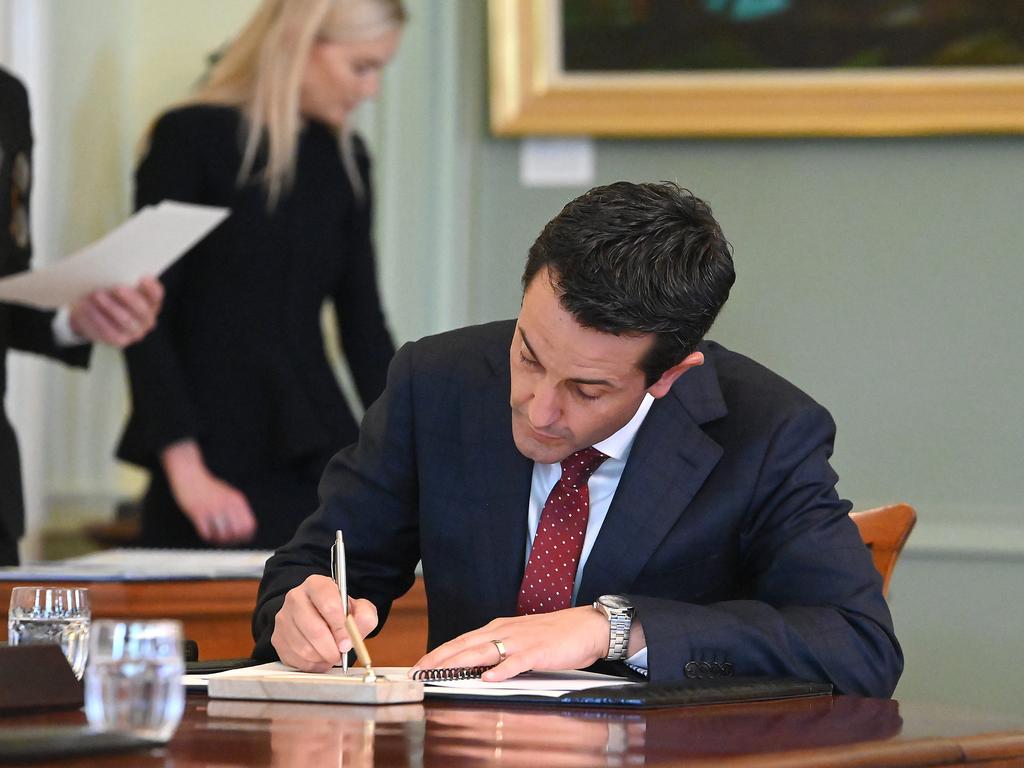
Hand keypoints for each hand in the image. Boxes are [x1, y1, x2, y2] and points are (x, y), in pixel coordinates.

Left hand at [69, 276, 163, 346]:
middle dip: (130, 298)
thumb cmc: (109, 297)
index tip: (143, 276)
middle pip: (143, 309)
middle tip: (117, 287)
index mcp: (151, 303)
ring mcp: (136, 332)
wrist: (94, 318)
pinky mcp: (121, 341)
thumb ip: (122, 280)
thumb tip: (113, 272)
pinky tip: (87, 307)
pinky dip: (97, 318)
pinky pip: (109, 330)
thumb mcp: (117, 287)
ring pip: (125, 319)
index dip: (151, 287)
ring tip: (96, 295)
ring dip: (110, 306)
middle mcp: (148, 320)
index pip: (156, 295)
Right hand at [161, 440, 256, 543]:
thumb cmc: (208, 486)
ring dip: (217, 538)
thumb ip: (237, 509)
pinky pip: (206, 533)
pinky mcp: (198, 512)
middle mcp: (228, 505)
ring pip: (222, 535)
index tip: (236, 538)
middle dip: (230, 539)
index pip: (249, 526)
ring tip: (213, 534)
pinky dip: (206, 536)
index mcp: (238, 500)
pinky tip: (205, 531)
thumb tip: (243, 531)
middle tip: (223, 537)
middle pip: (237, 533)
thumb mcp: (229, 494)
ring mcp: (213, 509)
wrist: (189, 474)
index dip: (244, 535)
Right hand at [271, 575, 377, 671]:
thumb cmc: (340, 613)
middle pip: (314, 629)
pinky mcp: (277, 638)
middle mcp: (295, 597)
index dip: (340, 627)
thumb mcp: (359, 609)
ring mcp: (283, 618)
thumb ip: (365, 617)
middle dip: (331, 648)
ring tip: (331, 655)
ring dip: (322, 658)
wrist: (320, 617)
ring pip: (304, 647)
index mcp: (317, 585)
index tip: (348, 643)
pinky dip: (311, 665)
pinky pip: (295, 659)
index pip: (328, 604)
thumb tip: (354, 633)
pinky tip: (319, 658)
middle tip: (341, 654)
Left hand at [411, 606, 608, 681]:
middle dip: (438, 658)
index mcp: (498, 628)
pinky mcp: (539, 652)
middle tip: (418, 671)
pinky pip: (517, 662)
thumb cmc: (554, 635)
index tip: (418, 665)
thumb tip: (475, 665)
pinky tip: (488, 678)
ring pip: (484, 651)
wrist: (586, 626)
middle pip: (465, 645)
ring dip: (459, 663)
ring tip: (440, 674)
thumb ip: (498, 648)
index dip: (438, 653)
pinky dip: (502, 670)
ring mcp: (521, 641)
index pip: (461, 641)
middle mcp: (505, 632)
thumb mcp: (519, 638)